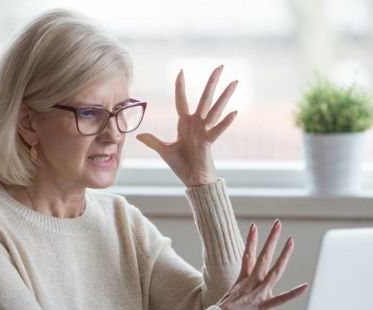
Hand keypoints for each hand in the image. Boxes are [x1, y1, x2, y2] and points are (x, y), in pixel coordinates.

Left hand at [136, 65, 237, 186]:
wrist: (193, 181)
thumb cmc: (182, 166)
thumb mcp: (165, 151)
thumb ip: (153, 142)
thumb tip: (138, 135)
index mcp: (185, 124)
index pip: (181, 100)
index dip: (180, 86)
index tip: (181, 71)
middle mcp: (196, 124)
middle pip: (204, 98)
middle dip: (211, 82)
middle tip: (220, 66)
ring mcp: (204, 132)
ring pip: (215, 109)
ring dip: (224, 96)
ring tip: (234, 82)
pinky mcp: (209, 143)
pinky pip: (217, 130)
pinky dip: (225, 122)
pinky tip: (234, 112)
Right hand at [217, 220, 308, 309]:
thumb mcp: (232, 293)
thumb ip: (242, 284)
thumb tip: (246, 283)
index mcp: (245, 279)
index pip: (248, 255)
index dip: (251, 240)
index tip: (254, 226)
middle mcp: (253, 282)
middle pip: (264, 256)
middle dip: (271, 239)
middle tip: (278, 223)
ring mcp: (259, 293)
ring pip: (274, 271)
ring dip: (283, 255)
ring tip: (291, 241)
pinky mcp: (264, 306)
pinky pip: (281, 299)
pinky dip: (293, 293)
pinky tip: (305, 286)